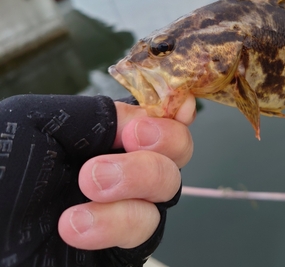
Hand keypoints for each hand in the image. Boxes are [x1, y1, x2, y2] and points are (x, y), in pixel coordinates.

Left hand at [58, 95, 195, 249]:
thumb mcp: (34, 120)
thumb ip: (94, 112)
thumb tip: (143, 116)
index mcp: (102, 132)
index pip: (157, 115)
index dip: (175, 109)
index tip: (178, 108)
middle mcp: (122, 166)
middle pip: (176, 150)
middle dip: (164, 141)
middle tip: (134, 140)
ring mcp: (125, 207)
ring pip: (168, 188)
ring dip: (137, 179)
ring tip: (88, 184)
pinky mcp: (121, 247)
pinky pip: (145, 231)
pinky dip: (116, 222)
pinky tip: (76, 224)